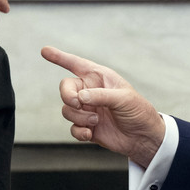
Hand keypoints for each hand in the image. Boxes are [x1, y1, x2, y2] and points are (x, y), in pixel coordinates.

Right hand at [41, 46, 164, 167]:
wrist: (144, 138)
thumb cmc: (138, 111)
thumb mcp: (123, 98)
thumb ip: (100, 95)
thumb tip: (79, 97)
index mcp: (99, 77)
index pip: (75, 63)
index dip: (59, 57)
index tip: (44, 50)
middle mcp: (90, 91)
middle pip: (65, 88)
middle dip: (68, 96)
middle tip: (78, 103)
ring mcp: (87, 109)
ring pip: (66, 109)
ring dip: (78, 116)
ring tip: (95, 120)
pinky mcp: (87, 126)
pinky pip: (72, 127)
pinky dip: (79, 131)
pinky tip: (90, 134)